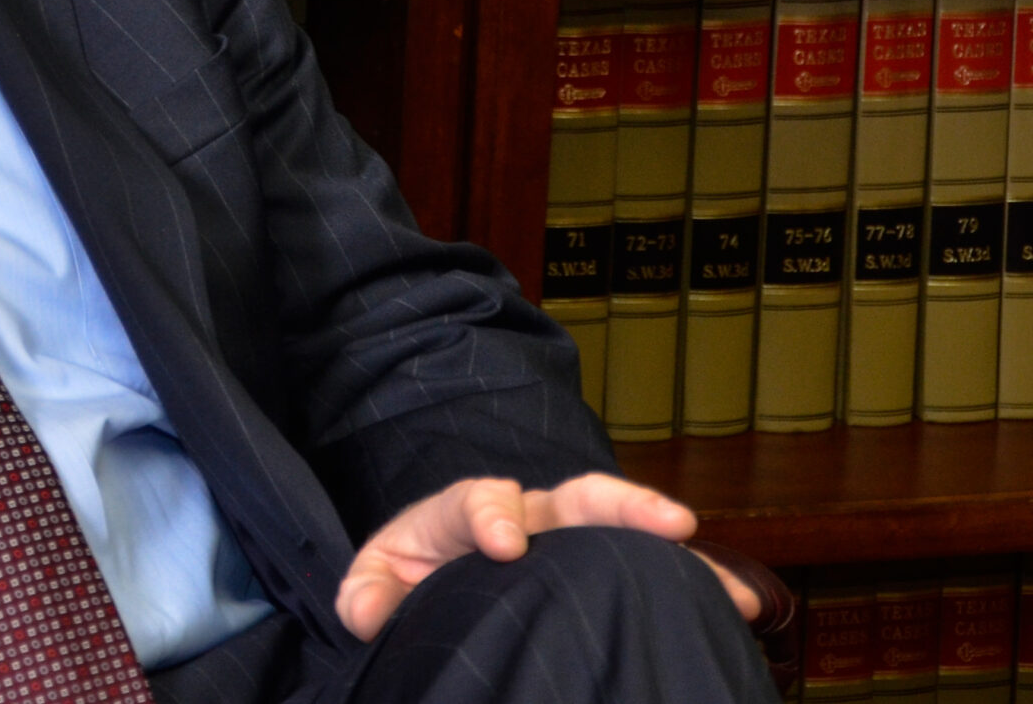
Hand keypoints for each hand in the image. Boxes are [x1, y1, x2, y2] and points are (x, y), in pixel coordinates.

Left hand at [334, 472, 762, 641]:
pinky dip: (695, 584)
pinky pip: (650, 569)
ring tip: (732, 585)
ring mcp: (568, 541)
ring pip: (626, 531)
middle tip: (670, 522)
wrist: (431, 578)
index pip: (479, 498)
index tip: (506, 544)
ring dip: (676, 552)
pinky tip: (741, 609)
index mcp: (465, 513)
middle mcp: (528, 516)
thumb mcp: (377, 582)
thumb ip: (369, 593)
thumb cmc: (408, 578)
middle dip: (621, 504)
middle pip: (576, 497)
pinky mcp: (597, 570)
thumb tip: (367, 611)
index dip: (492, 514)